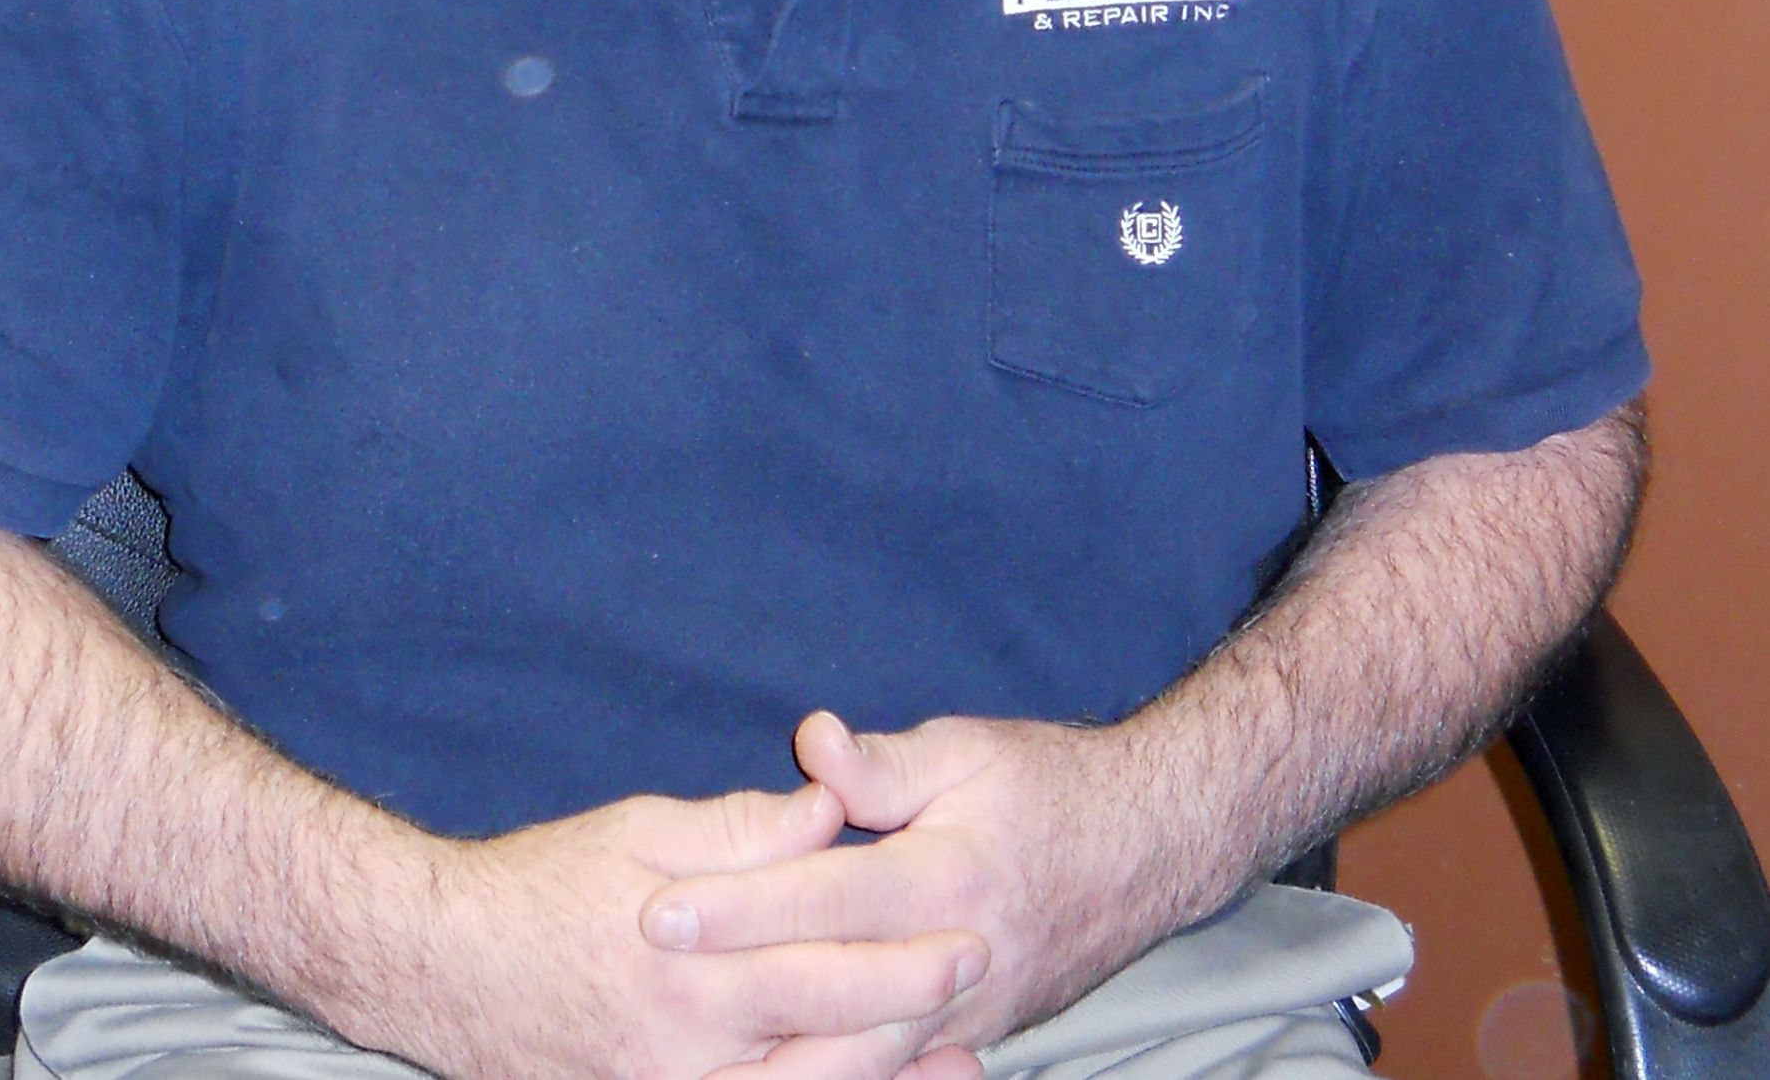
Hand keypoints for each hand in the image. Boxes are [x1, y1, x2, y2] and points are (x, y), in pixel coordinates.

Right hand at [336, 779, 989, 1079]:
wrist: (442, 967)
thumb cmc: (542, 886)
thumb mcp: (640, 830)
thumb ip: (741, 829)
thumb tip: (828, 806)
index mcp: (691, 966)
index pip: (822, 963)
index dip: (902, 952)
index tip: (969, 929)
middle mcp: (689, 1049)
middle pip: (830, 1044)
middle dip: (915, 1019)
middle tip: (980, 985)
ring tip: (959, 1060)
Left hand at [639, 713, 1173, 1053]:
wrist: (1151, 849)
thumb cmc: (1052, 784)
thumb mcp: (971, 749)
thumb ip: (886, 763)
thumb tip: (812, 745)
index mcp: (948, 877)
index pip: (820, 898)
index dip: (736, 904)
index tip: (658, 906)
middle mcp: (954, 960)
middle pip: (820, 985)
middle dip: (727, 981)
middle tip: (642, 972)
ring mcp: (966, 1014)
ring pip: (852, 1050)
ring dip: (768, 1036)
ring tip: (684, 1022)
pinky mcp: (971, 1037)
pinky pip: (889, 1066)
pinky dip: (825, 1066)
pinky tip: (762, 1058)